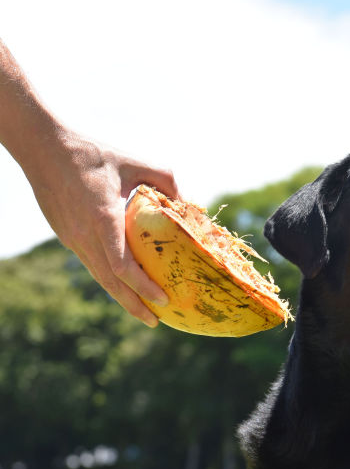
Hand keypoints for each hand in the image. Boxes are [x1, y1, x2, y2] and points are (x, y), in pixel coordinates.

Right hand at [24, 128, 178, 326]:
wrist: (43, 147)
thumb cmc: (93, 153)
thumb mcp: (135, 162)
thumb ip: (165, 180)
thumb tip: (186, 202)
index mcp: (103, 218)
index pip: (122, 265)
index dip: (143, 286)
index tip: (163, 299)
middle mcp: (84, 234)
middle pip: (110, 281)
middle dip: (134, 304)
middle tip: (156, 321)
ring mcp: (72, 237)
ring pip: (98, 275)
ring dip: (121, 296)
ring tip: (143, 312)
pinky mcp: (65, 235)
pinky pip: (91, 263)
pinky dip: (109, 278)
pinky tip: (124, 283)